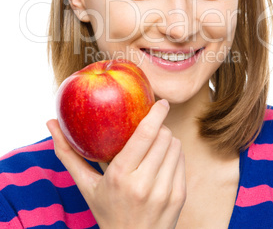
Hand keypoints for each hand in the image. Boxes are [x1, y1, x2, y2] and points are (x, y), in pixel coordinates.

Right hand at [47, 99, 185, 228]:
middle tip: (152, 127)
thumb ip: (68, 154)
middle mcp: (144, 184)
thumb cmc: (106, 211)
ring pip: (175, 146)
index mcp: (120, 177)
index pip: (145, 134)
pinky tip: (162, 161)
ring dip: (167, 139)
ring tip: (155, 145)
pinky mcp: (178, 196)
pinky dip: (173, 154)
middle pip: (164, 137)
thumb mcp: (86, 185)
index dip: (156, 113)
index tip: (161, 101)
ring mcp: (164, 191)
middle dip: (160, 127)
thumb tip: (49, 123)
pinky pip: (181, 161)